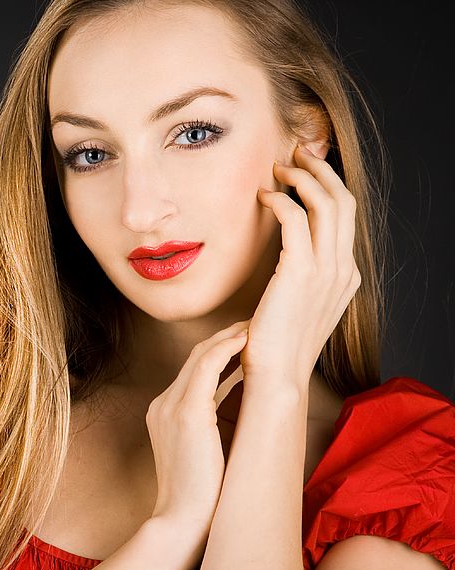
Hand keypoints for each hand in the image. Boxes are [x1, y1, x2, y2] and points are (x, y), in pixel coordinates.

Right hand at [146, 320, 249, 529]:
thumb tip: (242, 403)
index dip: (217, 351)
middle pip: (193, 357)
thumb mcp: (204, 450)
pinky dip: (226, 349)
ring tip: (252, 327)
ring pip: (200, 356)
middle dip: (224, 337)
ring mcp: (170, 407)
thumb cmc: (201, 494)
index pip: (191, 371)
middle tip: (251, 325)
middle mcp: (162, 404)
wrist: (183, 520)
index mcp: (164, 413)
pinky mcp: (187, 413)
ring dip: (228, 337)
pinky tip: (245, 340)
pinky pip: (206, 367)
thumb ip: (213, 423)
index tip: (241, 341)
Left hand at [247, 144, 360, 384]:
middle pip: (343, 201)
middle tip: (295, 154)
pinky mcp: (301, 271)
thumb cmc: (277, 345)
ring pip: (326, 203)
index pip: (346, 217)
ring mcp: (326, 270)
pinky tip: (263, 197)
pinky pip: (295, 218)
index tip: (305, 170)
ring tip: (278, 168)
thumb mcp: (297, 307)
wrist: (277, 375)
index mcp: (345, 276)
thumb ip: (300, 279)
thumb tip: (285, 258)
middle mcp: (343, 269)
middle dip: (320, 170)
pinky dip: (281, 200)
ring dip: (302, 177)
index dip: (328, 186)